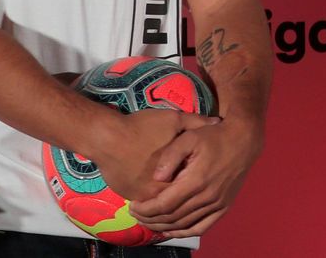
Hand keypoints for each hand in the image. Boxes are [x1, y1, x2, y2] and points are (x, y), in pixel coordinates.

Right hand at [88, 107, 214, 206]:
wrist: (107, 137)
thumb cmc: (142, 128)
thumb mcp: (174, 119)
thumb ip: (197, 122)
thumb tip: (217, 123)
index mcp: (175, 177)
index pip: (192, 187)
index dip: (198, 181)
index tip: (203, 175)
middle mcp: (158, 192)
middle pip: (177, 201)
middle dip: (184, 197)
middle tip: (191, 189)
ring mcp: (141, 196)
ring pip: (160, 206)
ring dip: (167, 203)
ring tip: (175, 195)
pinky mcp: (127, 195)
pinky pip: (145, 204)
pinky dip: (152, 201)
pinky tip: (157, 194)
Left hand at [127, 115, 263, 236]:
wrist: (243, 140)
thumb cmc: (214, 136)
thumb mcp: (189, 137)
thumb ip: (170, 156)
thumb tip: (155, 177)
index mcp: (196, 180)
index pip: (164, 204)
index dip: (145, 209)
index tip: (132, 205)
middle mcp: (207, 196)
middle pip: (172, 217)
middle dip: (149, 218)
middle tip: (135, 213)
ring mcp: (217, 204)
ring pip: (184, 224)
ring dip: (163, 226)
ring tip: (148, 221)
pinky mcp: (224, 206)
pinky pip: (201, 227)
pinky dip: (184, 231)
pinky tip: (171, 229)